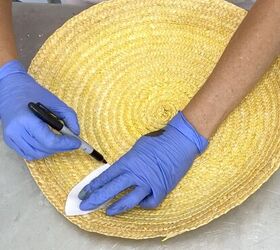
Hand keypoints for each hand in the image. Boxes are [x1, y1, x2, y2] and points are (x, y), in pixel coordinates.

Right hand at [0, 60, 80, 159]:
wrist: (11, 89)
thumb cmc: (33, 94)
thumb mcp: (56, 102)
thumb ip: (69, 117)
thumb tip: (76, 133)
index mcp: (26, 119)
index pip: (49, 140)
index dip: (66, 144)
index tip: (77, 142)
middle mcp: (16, 131)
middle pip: (44, 149)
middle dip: (62, 147)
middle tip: (73, 142)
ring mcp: (11, 137)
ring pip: (37, 154)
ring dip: (52, 151)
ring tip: (61, 143)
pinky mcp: (10, 141)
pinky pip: (28, 154)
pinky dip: (42, 152)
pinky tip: (49, 144)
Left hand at [78, 111, 207, 215]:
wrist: (180, 141)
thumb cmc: (159, 140)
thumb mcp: (137, 147)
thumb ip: (128, 160)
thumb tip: (121, 169)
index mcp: (128, 161)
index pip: (106, 176)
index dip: (94, 185)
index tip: (85, 192)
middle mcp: (136, 174)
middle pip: (112, 189)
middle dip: (96, 198)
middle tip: (84, 206)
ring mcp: (149, 183)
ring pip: (129, 200)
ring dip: (116, 207)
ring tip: (106, 212)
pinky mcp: (162, 189)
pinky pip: (150, 202)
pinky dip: (144, 204)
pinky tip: (139, 204)